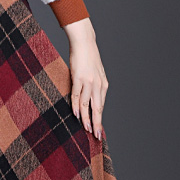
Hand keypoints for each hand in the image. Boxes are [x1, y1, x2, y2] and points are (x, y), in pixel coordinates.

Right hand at [64, 17, 108, 140]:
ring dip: (86, 118)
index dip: (99, 120)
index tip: (99, 131)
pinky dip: (77, 105)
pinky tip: (76, 114)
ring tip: (86, 129)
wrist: (84, 43)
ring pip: (88, 104)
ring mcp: (89, 82)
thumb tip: (87, 101)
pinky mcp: (79, 78)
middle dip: (96, 123)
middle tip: (96, 136)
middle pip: (97, 108)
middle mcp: (98, 85)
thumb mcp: (94, 74)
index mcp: (103, 85)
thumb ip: (93, 87)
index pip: (101, 107)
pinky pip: (77, 95)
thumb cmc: (88, 58)